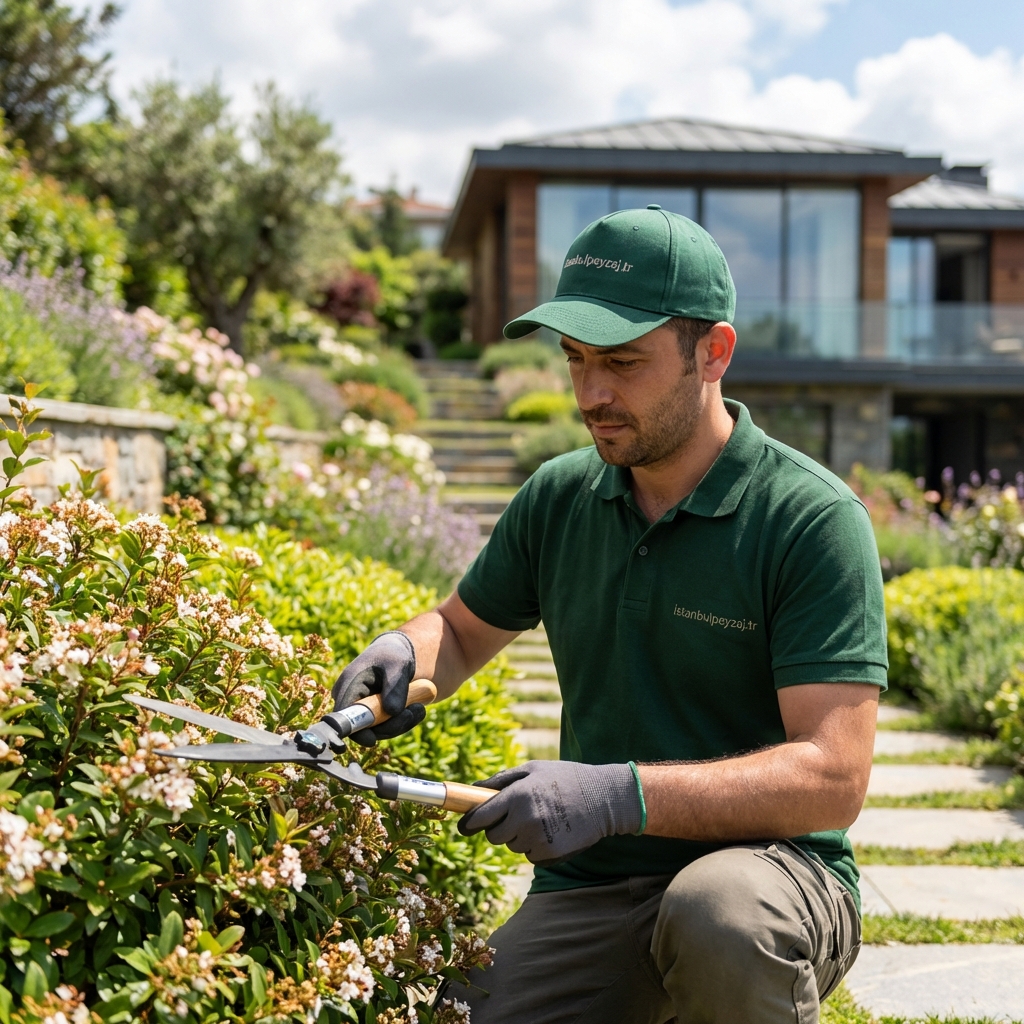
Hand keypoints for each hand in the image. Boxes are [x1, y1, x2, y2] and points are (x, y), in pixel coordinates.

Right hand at [330, 632, 421, 745]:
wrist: (398, 655)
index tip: (371, 740)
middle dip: (389, 726)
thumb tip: (391, 712)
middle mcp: (351, 699)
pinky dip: (402, 722)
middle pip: (362, 728)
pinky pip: (386, 727)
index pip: (343, 715)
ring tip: (419, 708)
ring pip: (377, 731)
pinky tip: (416, 709)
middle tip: (413, 712)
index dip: (353, 730)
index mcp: (349, 683)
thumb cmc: (393, 655)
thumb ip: (395, 686)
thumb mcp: (398, 665)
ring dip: (400, 724)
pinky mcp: (374, 716)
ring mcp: (362, 710)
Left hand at [457, 760, 642, 864]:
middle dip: (499, 828)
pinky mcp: (549, 854)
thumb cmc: (566, 778)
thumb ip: (501, 780)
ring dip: (520, 836)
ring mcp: (537, 839)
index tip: (464, 826)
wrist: (604, 799)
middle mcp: (524, 819)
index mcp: (517, 795)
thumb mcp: (534, 770)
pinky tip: (552, 830)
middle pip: (494, 837)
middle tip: (516, 816)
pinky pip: (530, 855)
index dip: (469, 823)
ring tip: (542, 818)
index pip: (480, 817)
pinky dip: (536, 846)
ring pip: (513, 846)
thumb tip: (472, 788)